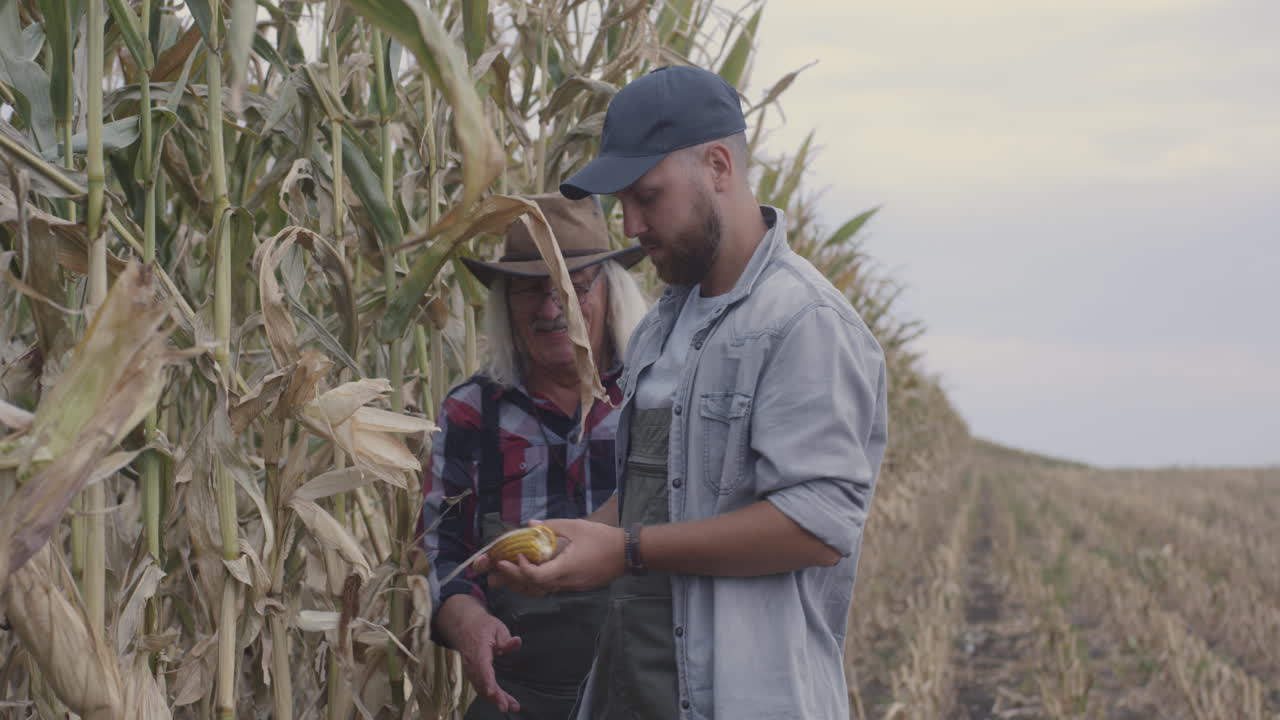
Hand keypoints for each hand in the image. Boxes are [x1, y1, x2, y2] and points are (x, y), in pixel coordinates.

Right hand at [437, 596, 522, 711]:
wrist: (466, 627)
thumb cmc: (484, 627)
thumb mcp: (497, 627)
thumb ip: (506, 638)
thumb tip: (517, 642)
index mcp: (479, 650)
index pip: (482, 667)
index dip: (486, 680)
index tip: (491, 691)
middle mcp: (472, 663)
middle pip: (482, 682)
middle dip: (494, 696)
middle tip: (507, 706)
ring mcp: (471, 670)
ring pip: (481, 688)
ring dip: (495, 699)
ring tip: (512, 706)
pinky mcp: (473, 674)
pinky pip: (481, 687)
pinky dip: (492, 696)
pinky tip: (504, 701)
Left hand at [476, 518, 625, 595]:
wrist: (627, 554)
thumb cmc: (603, 538)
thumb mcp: (577, 526)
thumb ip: (551, 526)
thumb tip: (529, 524)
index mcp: (566, 568)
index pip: (536, 577)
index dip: (521, 569)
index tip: (516, 555)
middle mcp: (566, 582)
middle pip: (534, 587)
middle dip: (514, 577)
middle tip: (499, 567)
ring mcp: (571, 587)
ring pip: (542, 591)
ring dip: (524, 584)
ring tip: (509, 573)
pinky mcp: (576, 587)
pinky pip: (551, 589)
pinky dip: (537, 584)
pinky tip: (531, 574)